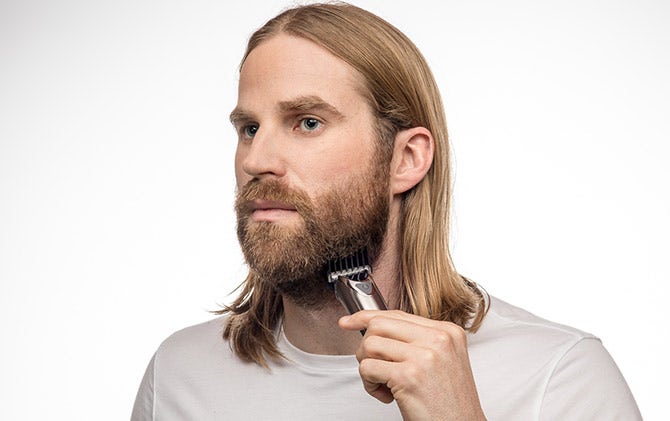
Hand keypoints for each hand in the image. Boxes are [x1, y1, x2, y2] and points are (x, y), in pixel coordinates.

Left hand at [339, 310, 485, 420]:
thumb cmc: (448, 403)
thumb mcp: (442, 361)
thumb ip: (416, 340)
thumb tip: (373, 325)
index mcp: (447, 331)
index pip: (397, 314)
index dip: (367, 317)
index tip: (348, 322)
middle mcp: (438, 339)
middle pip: (379, 324)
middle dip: (366, 347)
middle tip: (373, 367)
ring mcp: (424, 356)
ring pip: (370, 344)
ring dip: (367, 368)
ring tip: (383, 384)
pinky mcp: (408, 376)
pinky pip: (367, 368)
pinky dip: (369, 385)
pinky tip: (386, 396)